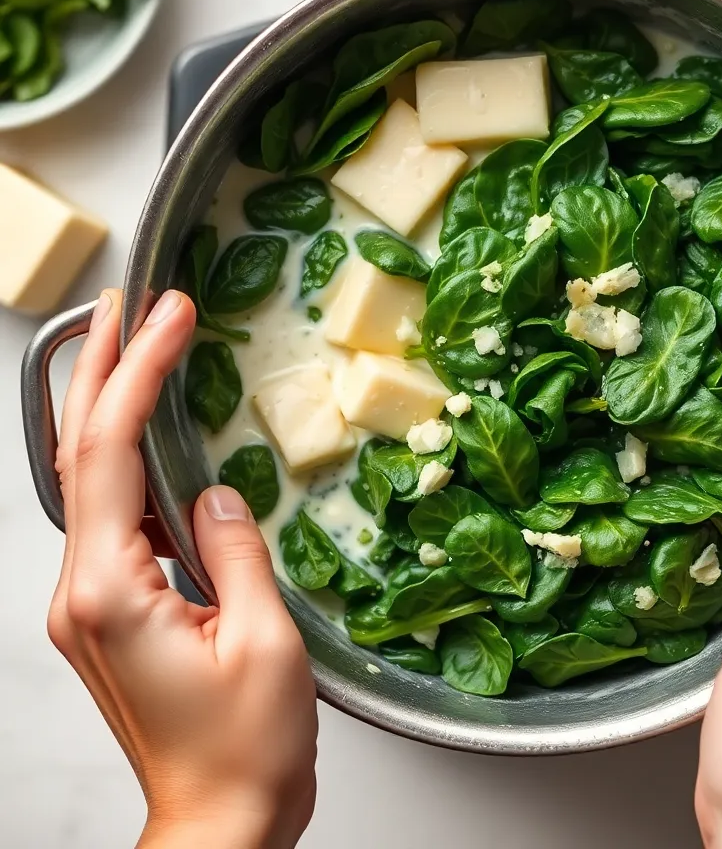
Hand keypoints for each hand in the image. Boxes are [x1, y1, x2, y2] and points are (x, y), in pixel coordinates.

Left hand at [47, 289, 317, 848]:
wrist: (219, 822)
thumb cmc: (245, 749)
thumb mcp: (264, 639)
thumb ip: (235, 550)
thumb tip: (216, 493)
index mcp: (110, 592)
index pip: (110, 453)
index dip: (137, 373)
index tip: (168, 316)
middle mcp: (82, 591)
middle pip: (78, 454)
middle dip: (99, 369)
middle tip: (124, 305)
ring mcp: (90, 601)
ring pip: (90, 481)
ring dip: (112, 407)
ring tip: (137, 346)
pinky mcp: (112, 610)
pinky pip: (115, 517)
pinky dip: (131, 460)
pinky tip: (152, 435)